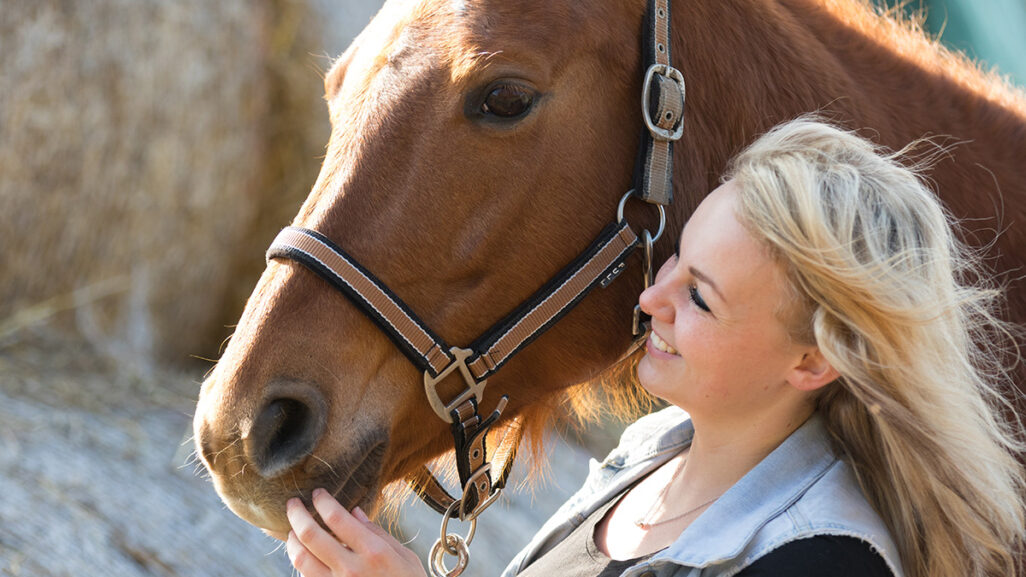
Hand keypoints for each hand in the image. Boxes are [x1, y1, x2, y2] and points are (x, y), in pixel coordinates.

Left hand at [286, 488, 427, 576]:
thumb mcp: (404, 556)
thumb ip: (378, 533)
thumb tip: (355, 512)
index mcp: (373, 551)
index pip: (336, 518)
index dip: (322, 501)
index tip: (317, 493)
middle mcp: (351, 569)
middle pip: (310, 535)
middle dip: (297, 514)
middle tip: (292, 504)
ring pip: (300, 559)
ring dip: (292, 540)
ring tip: (292, 530)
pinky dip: (300, 562)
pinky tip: (303, 554)